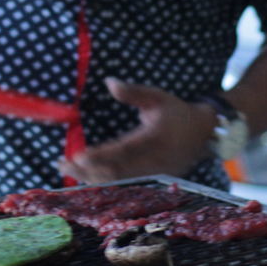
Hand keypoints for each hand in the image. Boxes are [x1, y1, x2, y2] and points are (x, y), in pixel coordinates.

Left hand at [57, 77, 215, 182]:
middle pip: (116, 170)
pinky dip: (101, 180)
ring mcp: (152, 173)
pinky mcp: (150, 179)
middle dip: (87, 170)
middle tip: (62, 164)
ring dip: (90, 176)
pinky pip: (122, 182)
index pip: (124, 150)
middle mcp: (153, 161)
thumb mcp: (158, 97)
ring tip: (66, 169)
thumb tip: (109, 82)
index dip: (101, 156)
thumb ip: (133, 92)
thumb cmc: (177, 112)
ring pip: (117, 180)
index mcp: (154, 139)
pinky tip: (84, 175)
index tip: (79, 156)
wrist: (204, 134)